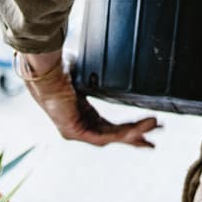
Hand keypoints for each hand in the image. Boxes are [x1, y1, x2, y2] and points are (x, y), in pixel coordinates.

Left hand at [16, 51, 158, 147]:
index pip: (108, 127)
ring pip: (113, 136)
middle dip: (135, 138)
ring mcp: (76, 131)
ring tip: (155, 125)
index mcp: (82, 114)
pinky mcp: (76, 132)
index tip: (145, 126)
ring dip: (135, 133)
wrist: (46, 69)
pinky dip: (124, 131)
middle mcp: (79, 126)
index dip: (127, 128)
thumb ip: (99, 76)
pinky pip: (106, 135)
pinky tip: (138, 127)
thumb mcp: (87, 74)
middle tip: (153, 143)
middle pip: (113, 136)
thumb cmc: (60, 68)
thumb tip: (114, 57)